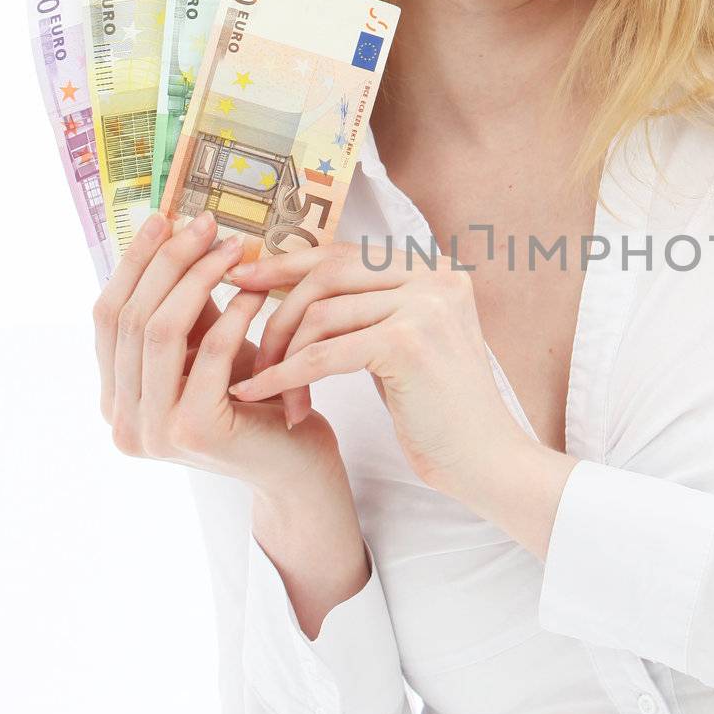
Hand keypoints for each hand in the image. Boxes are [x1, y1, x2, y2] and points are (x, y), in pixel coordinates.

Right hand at [92, 208, 352, 505]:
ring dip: (199, 278)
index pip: (107, 315)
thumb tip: (172, 231)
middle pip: (131, 317)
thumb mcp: (208, 346)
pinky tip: (255, 291)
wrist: (297, 464)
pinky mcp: (193, 430)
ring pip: (161, 329)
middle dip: (168, 260)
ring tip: (235, 248)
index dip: (134, 262)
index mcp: (114, 398)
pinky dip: (232, 313)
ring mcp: (152, 430)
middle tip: (205, 222)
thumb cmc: (255, 399)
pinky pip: (208, 351)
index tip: (164, 217)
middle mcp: (121, 420)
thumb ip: (185, 306)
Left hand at [222, 239, 532, 501]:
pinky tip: (259, 393)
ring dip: (282, 352)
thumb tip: (300, 287)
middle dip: (273, 299)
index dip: (289, 262)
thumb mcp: (405, 344)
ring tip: (265, 386)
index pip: (346, 252)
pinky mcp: (408, 343)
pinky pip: (324, 354)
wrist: (485, 461)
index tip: (243, 276)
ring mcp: (425, 305)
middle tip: (229, 318)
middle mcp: (435, 276)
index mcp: (435, 269)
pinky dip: (284, 375)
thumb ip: (368, 310)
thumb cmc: (439, 411)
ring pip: (321, 314)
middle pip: (328, 272)